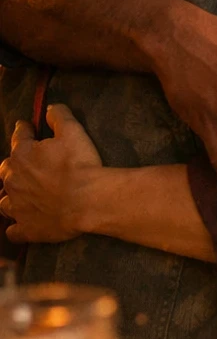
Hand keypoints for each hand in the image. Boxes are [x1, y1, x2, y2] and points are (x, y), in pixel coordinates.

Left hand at [0, 105, 100, 242]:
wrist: (87, 200)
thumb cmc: (80, 164)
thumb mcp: (73, 131)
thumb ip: (59, 116)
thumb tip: (50, 107)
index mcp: (22, 155)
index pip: (18, 137)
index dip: (23, 130)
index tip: (25, 127)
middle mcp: (13, 180)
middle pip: (6, 169)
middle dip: (14, 165)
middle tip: (26, 164)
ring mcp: (17, 207)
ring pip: (4, 201)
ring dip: (10, 197)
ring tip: (20, 196)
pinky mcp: (26, 228)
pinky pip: (14, 231)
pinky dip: (16, 227)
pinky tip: (20, 225)